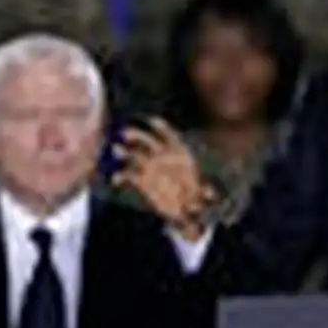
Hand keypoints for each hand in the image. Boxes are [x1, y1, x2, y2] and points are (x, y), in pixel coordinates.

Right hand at [112, 117, 213, 240]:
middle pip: (147, 141)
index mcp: (178, 152)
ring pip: (134, 155)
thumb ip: (203, 191)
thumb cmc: (195, 193)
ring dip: (124, 152)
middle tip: (125, 134)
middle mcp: (163, 157)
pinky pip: (129, 175)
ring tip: (116, 150)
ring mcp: (151, 168)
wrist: (186, 206)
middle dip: (136, 136)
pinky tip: (116, 179)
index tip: (152, 122)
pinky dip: (121, 176)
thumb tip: (210, 194)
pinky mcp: (142, 181)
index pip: (169, 135)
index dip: (161, 127)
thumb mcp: (200, 190)